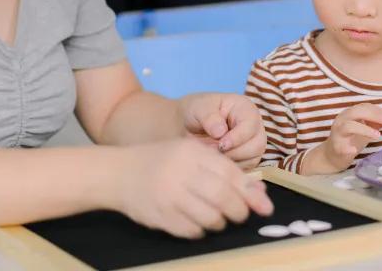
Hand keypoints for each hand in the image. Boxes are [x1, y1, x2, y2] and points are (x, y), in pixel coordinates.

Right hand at [112, 138, 273, 238]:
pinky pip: (193, 230)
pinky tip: (196, 221)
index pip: (230, 173)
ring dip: (221, 222)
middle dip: (239, 211)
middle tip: (240, 214)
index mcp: (191, 152)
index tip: (264, 205)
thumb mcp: (190, 154)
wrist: (117, 173)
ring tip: (217, 217)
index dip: (250, 192)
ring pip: (211, 217)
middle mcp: (180, 172)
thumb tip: (259, 192)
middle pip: (224, 197)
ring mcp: (169, 195)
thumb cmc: (161, 162)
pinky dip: (201, 229)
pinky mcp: (160, 216)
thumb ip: (223, 170)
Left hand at [178, 93, 266, 169]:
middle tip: (214, 152)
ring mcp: (253, 143)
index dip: (237, 137)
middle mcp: (254, 126)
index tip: (220, 144)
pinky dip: (231, 168)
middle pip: (257, 144)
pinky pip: (247, 168)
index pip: (251, 125)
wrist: (190, 125)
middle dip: (235, 152)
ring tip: (213, 155)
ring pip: (253, 159)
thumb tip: (220, 132)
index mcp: (245, 109)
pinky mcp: (248, 159)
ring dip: (232, 161)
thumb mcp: (199, 108)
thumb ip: (209, 117)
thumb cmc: (197, 112)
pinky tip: (217, 161)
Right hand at [310, 103, 381, 173]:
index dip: (378, 111)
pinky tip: (354, 150)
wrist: (332, 155)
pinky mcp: (336, 147)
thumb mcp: (365, 128)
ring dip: (364, 129)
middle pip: (356, 112)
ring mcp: (338, 134)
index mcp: (349, 114)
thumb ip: (377, 123)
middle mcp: (342, 120)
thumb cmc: (351, 139)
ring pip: (348, 126)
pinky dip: (348, 148)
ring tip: (378, 136)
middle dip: (373, 115)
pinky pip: (341, 147)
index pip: (364, 107)